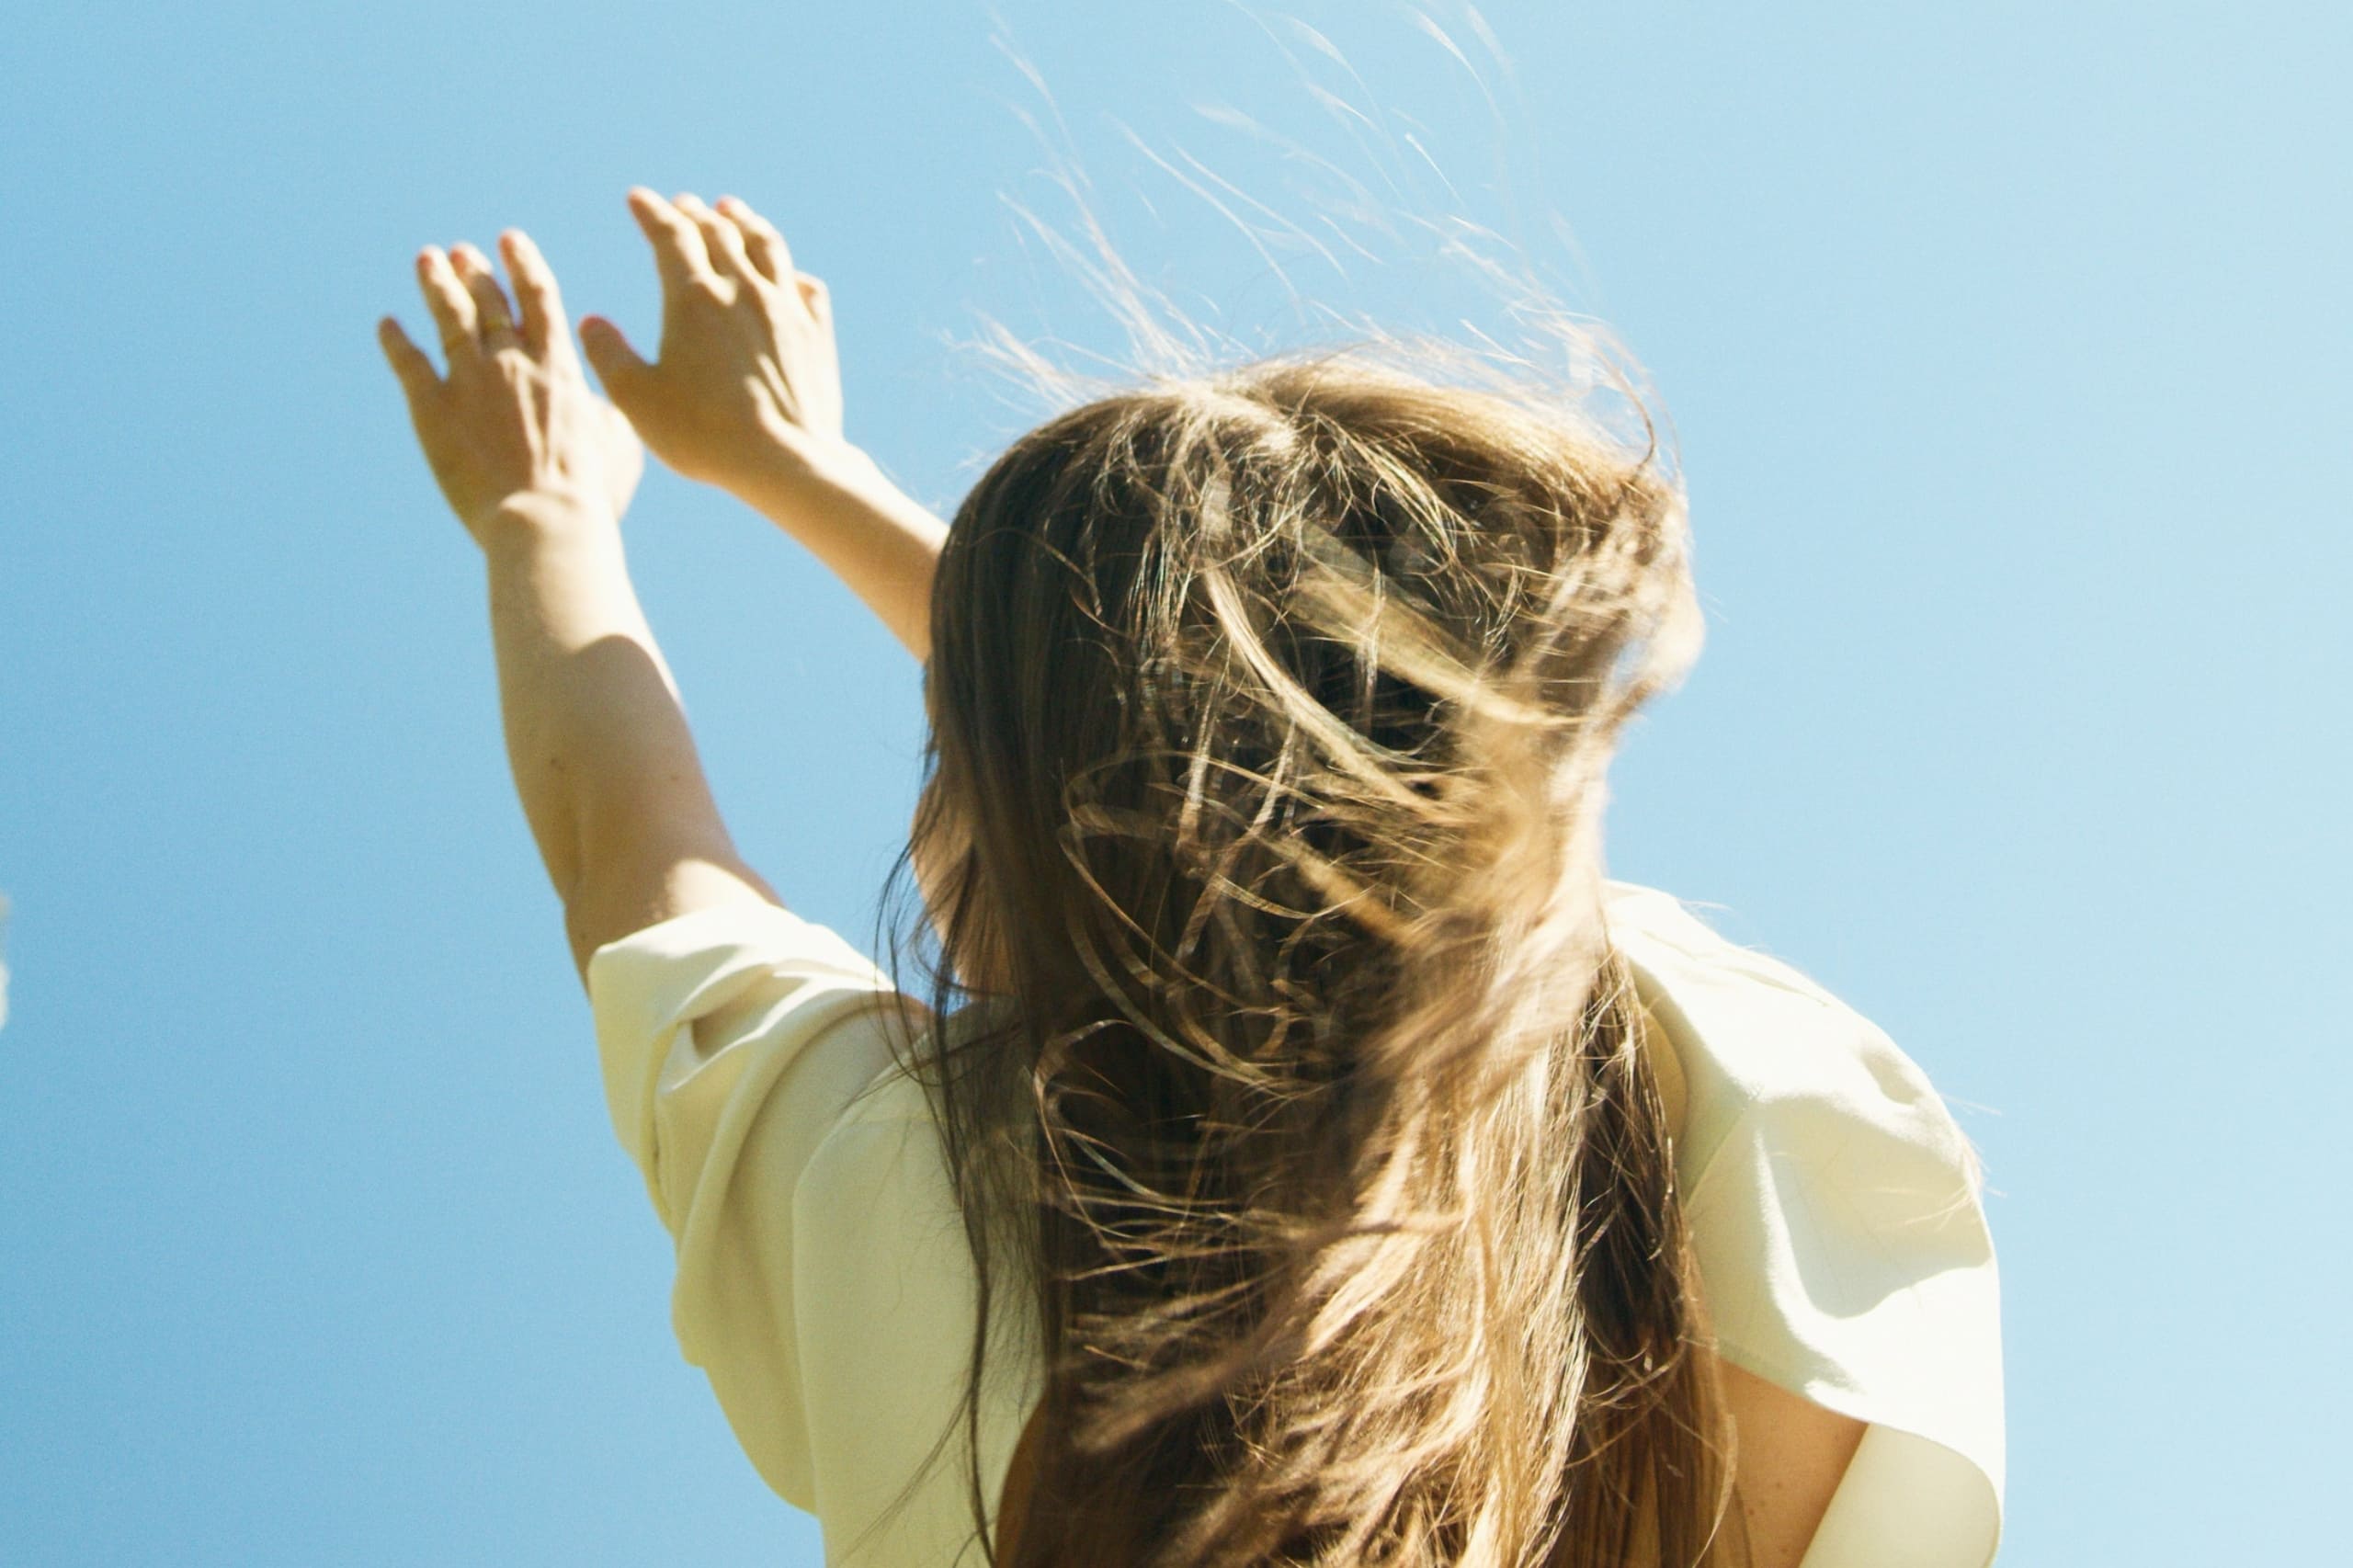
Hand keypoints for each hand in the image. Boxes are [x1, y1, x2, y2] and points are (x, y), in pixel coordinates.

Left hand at [379, 232, 642, 545]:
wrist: (545, 519)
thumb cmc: (589, 492)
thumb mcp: (618, 443)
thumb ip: (604, 410)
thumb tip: (594, 398)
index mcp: (559, 365)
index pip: (538, 297)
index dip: (523, 264)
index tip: (510, 240)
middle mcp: (511, 360)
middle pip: (488, 301)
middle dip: (475, 271)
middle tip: (463, 252)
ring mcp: (469, 380)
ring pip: (449, 317)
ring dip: (437, 285)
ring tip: (426, 260)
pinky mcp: (432, 408)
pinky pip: (409, 363)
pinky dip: (397, 341)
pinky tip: (388, 324)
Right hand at [578, 189, 853, 503]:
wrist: (786, 461)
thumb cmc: (705, 435)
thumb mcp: (637, 400)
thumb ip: (608, 355)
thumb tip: (590, 322)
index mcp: (694, 298)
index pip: (670, 234)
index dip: (652, 211)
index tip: (638, 198)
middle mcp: (744, 290)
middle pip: (719, 231)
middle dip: (695, 213)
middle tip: (682, 204)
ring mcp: (786, 309)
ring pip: (767, 246)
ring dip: (746, 222)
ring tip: (733, 210)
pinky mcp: (817, 334)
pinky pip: (807, 288)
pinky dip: (791, 272)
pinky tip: (788, 276)